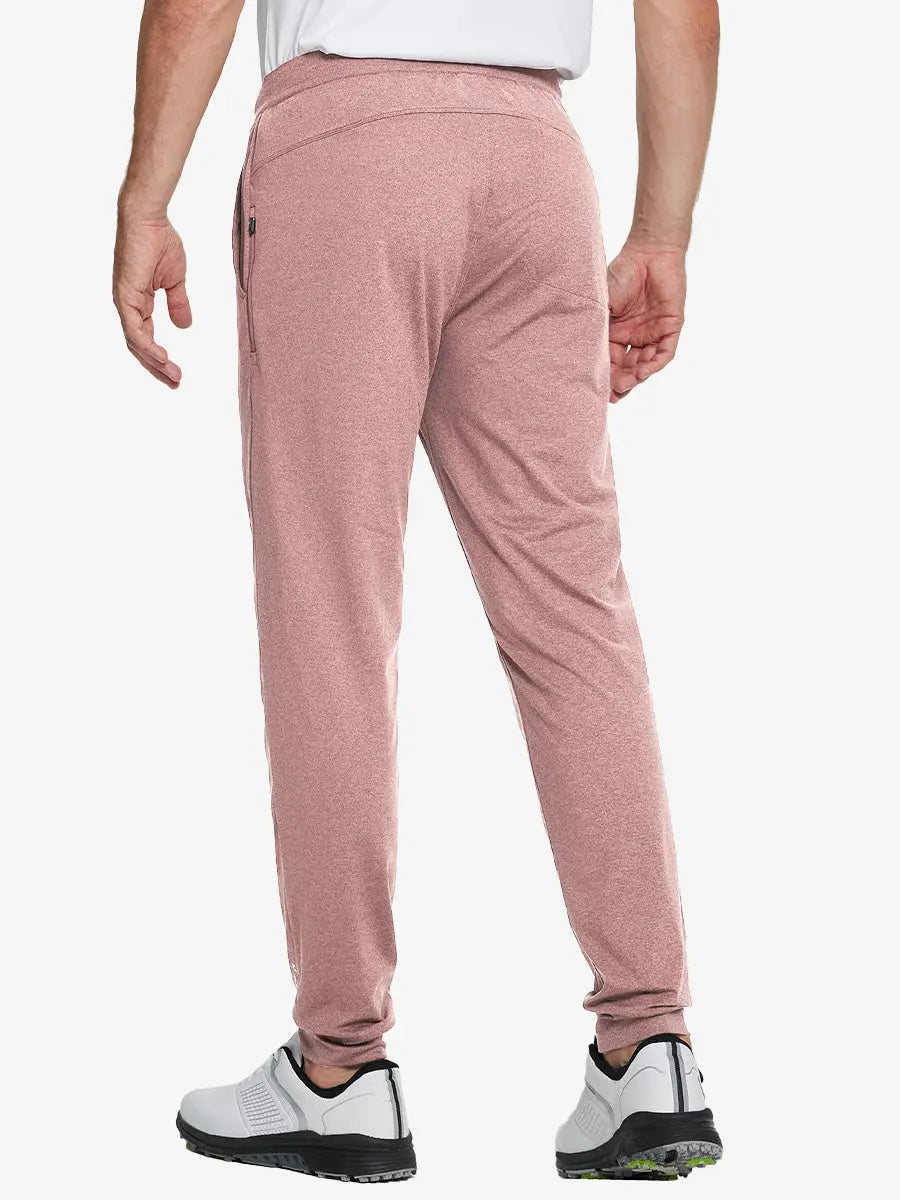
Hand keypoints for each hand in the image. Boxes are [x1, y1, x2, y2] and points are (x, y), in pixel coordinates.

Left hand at [113, 204, 191, 387]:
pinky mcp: (125, 296)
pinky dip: (147, 346)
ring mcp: (124, 302)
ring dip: (155, 362)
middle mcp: (127, 305)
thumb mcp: (175, 281)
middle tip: (175, 383)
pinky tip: (162, 358)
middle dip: (157, 367)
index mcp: (137, 303)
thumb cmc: (160, 241)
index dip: (160, 358)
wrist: (149, 219)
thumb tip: (184, 326)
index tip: (177, 373)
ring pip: (136, 343)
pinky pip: (135, 329)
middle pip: (139, 346)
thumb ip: (178, 304)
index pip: (146, 338)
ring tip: (172, 376)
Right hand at [606, 242, 686, 402]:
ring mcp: (652, 333)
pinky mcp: (671, 327)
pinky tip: (643, 372)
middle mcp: (634, 336)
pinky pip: (664, 353)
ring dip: (636, 377)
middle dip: (621, 382)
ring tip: (626, 385)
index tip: (597, 390)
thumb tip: (579, 355)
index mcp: (615, 332)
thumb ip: (596, 328)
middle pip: (627, 368)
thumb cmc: (622, 273)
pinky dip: (654, 364)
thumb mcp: (602, 305)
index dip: (605, 376)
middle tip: (613, 393)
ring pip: (645, 364)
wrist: (650, 252)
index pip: (610, 361)